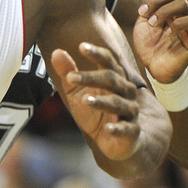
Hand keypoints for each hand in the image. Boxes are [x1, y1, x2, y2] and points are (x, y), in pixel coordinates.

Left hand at [50, 42, 140, 160]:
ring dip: (102, 102)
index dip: (97, 53)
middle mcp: (125, 92)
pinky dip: (118, 129)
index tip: (82, 46)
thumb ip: (68, 72)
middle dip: (92, 77)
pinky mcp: (131, 132)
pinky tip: (108, 128)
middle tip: (71, 77)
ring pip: (118, 103)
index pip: (108, 62)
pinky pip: (127, 129)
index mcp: (114, 79)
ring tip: (85, 100)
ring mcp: (130, 112)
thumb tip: (56, 52)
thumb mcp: (76, 91)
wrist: (112, 141)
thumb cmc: (95, 112)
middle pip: (112, 79)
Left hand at [134, 0, 187, 82]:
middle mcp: (182, 12)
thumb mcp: (142, 23)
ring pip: (183, 3)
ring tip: (153, 24)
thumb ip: (147, 7)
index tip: (146, 0)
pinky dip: (176, 24)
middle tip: (145, 14)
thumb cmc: (148, 45)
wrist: (154, 67)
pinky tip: (167, 32)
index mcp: (170, 6)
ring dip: (163, 11)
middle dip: (156, 0)